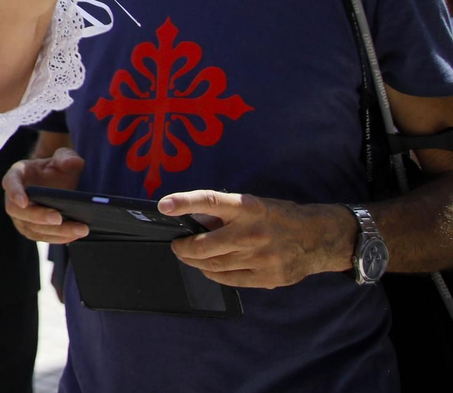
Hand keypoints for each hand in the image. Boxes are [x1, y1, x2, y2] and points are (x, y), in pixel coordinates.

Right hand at [3, 148, 88, 243]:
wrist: (54, 181)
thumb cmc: (55, 167)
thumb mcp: (63, 157)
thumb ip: (68, 157)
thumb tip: (74, 162)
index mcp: (17, 174)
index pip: (10, 182)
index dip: (14, 192)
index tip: (24, 202)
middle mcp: (13, 197)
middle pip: (19, 211)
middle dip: (39, 216)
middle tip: (59, 218)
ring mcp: (20, 216)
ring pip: (31, 228)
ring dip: (54, 231)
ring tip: (79, 229)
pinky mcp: (30, 229)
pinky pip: (41, 236)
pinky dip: (57, 238)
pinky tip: (75, 236)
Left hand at [161, 190, 354, 288]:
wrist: (319, 238)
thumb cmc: (278, 217)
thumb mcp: (253, 205)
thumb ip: (224, 213)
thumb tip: (192, 220)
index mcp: (248, 208)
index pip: (211, 201)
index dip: (185, 202)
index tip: (163, 205)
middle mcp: (253, 233)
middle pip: (205, 246)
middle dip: (183, 247)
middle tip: (176, 245)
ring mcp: (261, 258)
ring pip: (214, 265)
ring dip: (194, 261)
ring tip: (189, 256)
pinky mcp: (267, 278)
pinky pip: (229, 280)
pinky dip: (213, 274)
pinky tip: (208, 268)